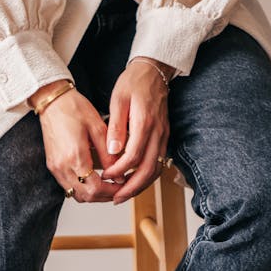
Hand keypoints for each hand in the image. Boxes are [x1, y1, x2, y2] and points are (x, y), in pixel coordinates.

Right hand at [31, 80, 120, 202]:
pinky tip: (94, 180)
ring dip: (93, 195)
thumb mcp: (98, 129)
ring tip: (109, 186)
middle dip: (105, 196)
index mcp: (75, 156)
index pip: (95, 188)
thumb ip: (108, 155)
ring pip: (76, 194)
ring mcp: (55, 168)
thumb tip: (119, 176)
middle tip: (119, 189)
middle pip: (86, 196)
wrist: (52, 101)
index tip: (123, 186)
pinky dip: (83, 188)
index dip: (112, 191)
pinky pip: (69, 187)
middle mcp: (62, 166)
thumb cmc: (74, 109)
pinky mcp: (53, 166)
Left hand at [103, 59, 172, 204]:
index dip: (119, 170)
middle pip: (148, 169)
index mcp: (145, 122)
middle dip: (132, 187)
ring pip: (156, 169)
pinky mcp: (164, 138)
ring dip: (140, 186)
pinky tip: (133, 182)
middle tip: (116, 198)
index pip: (134, 155)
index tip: (106, 176)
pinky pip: (158, 163)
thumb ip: (116, 127)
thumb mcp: (119, 100)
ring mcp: (164, 136)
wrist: (154, 72)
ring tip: (123, 195)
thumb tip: (113, 151)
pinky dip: (147, 176)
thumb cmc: (133, 83)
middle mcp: (158, 132)